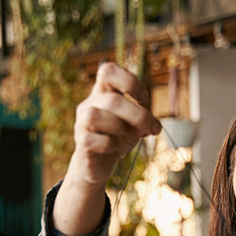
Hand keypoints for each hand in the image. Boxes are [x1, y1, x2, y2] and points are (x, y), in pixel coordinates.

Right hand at [70, 62, 160, 188]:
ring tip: (127, 136)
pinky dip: (110, 145)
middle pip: (112, 100)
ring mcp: (82, 122)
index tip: (144, 98)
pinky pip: (95, 140)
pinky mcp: (81, 142)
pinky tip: (114, 149)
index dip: (129, 80)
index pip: (108, 71)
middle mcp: (90, 103)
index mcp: (103, 92)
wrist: (98, 164)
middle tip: (154, 129)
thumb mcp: (135, 126)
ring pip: (96, 116)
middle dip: (139, 115)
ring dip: (120, 127)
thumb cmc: (117, 138)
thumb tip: (149, 123)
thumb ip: (142, 119)